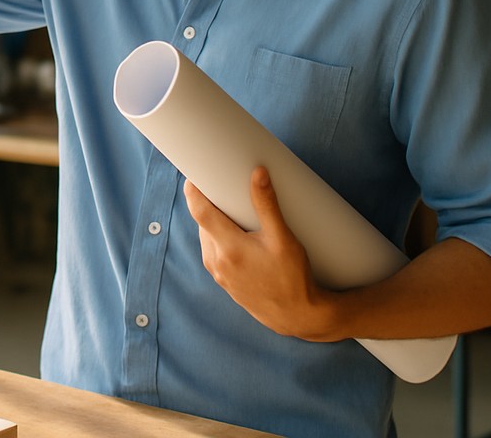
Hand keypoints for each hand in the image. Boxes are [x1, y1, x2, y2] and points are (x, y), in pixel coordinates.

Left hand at [184, 166, 333, 339]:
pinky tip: (235, 233)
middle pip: (202, 222)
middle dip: (209, 204)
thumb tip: (258, 172)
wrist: (297, 316)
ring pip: (207, 237)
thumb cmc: (292, 277)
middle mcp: (217, 261)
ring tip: (233, 209)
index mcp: (229, 248)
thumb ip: (267, 204)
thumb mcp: (283, 239)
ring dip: (214, 222)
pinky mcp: (222, 280)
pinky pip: (213, 251)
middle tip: (223, 187)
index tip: (196, 175)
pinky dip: (219, 238)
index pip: (199, 211)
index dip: (193, 190)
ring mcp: (218, 273)